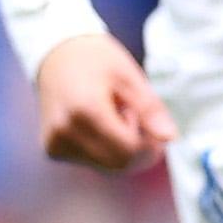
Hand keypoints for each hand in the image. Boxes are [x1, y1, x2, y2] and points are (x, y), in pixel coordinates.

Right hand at [34, 32, 174, 170]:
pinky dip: (106, 149)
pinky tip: (103, 125)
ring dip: (123, 149)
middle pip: (119, 163)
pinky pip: (92, 161)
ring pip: (107, 166)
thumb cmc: (96, 61)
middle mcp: (64, 131)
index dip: (151, 144)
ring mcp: (55, 143)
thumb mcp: (129, 77)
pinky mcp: (52, 149)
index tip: (154, 125)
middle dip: (139, 149)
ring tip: (117, 117)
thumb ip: (150, 109)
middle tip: (137, 118)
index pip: (129, 149)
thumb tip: (170, 137)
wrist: (55, 56)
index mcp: (85, 110)